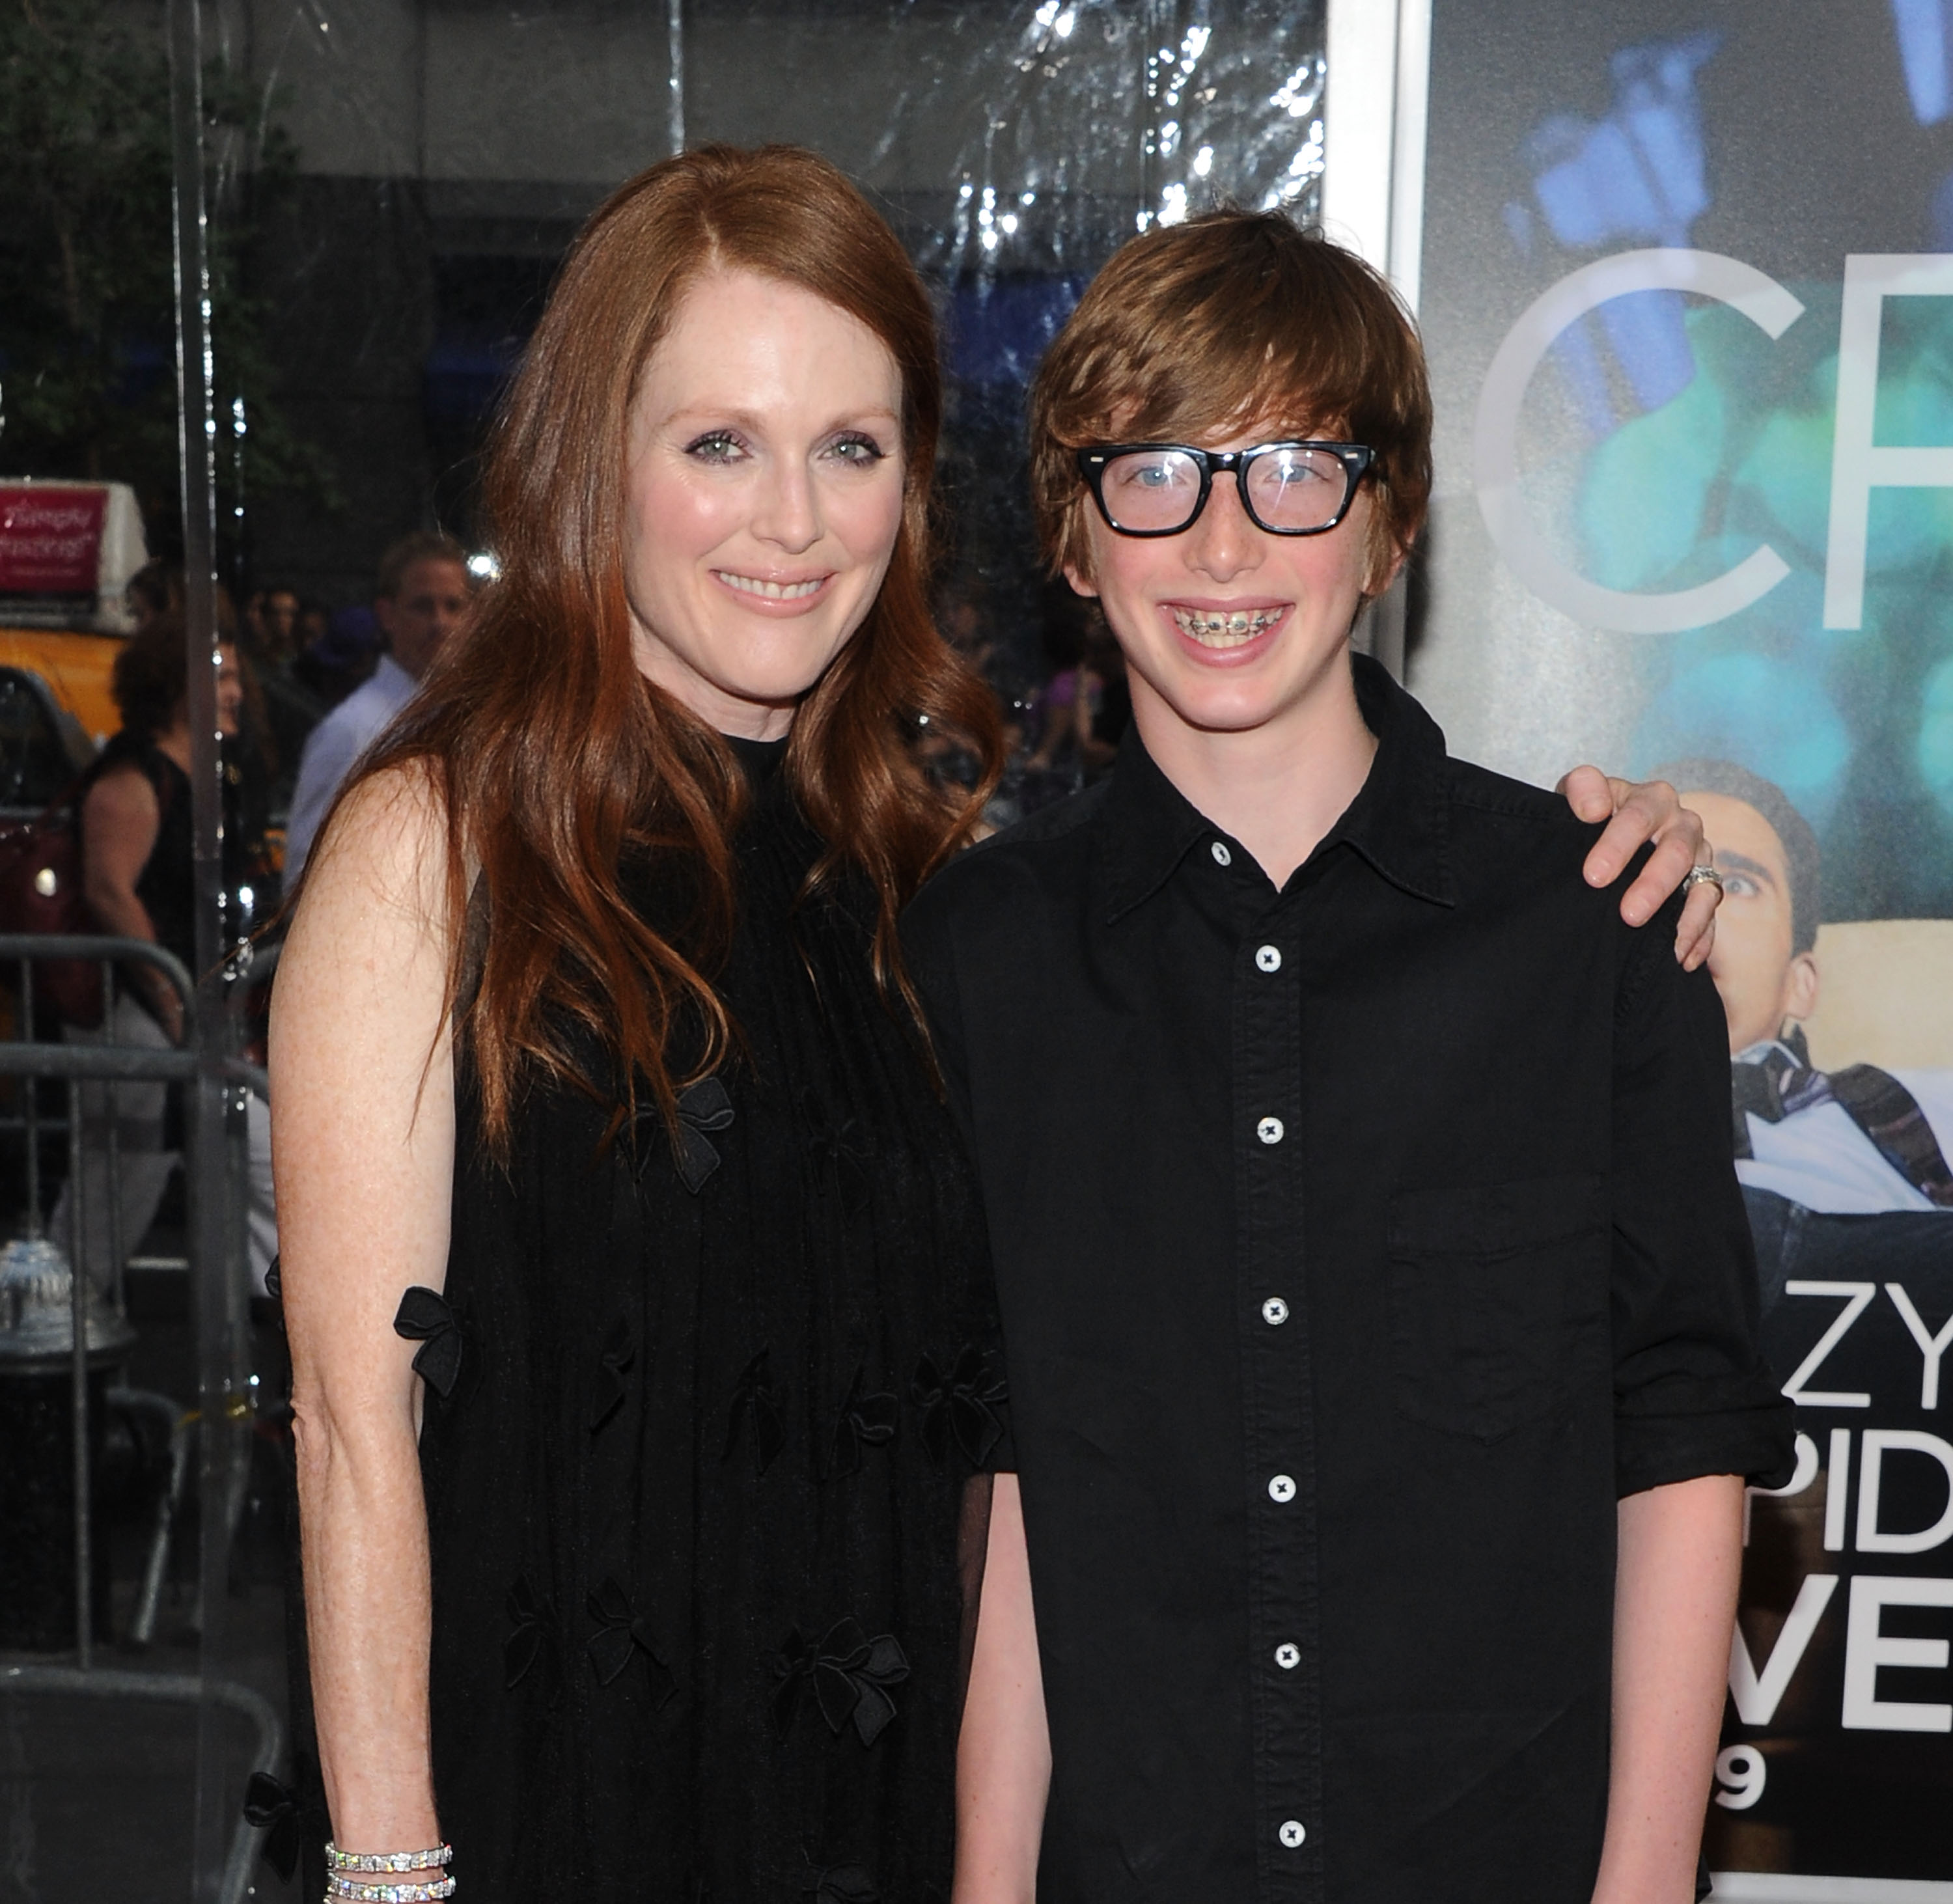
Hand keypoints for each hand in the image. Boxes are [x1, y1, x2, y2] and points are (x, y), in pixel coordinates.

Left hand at [1557, 767, 1717, 969]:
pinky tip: (1684, 960)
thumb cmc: (1589, 816)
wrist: (1608, 834)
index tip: (1593, 876)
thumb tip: (1592, 808)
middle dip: (1654, 885)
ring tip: (1668, 946)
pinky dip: (1700, 938)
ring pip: (1702, 885)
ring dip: (1685, 917)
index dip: (1617, 845)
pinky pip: (1711, 915)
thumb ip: (1582, 789)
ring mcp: (1700, 858)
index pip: (1638, 816)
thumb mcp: (1578, 795)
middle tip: (1629, 915)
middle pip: (1678, 852)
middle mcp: (1682, 825)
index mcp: (1651, 799)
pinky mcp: (1706, 887)